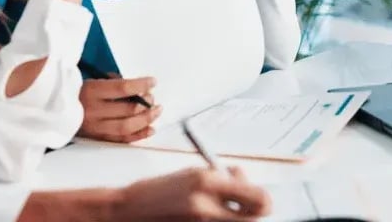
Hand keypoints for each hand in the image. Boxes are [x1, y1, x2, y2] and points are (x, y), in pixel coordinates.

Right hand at [79, 76, 160, 142]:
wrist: (55, 111)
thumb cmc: (78, 93)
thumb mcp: (93, 80)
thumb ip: (114, 82)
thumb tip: (138, 87)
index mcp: (91, 91)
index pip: (122, 88)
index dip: (141, 85)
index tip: (152, 82)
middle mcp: (93, 111)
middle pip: (127, 109)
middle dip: (146, 103)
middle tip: (153, 98)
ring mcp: (95, 127)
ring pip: (126, 127)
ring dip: (146, 119)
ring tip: (156, 111)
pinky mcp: (97, 139)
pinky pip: (121, 140)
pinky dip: (138, 135)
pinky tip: (150, 129)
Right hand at [112, 166, 271, 220]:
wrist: (128, 212)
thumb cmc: (156, 191)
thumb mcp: (190, 174)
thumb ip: (220, 178)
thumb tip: (242, 178)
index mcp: (206, 181)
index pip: (257, 197)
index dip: (263, 199)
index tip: (258, 195)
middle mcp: (206, 206)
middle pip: (253, 218)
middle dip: (252, 211)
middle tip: (244, 205)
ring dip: (234, 216)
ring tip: (218, 208)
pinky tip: (208, 216)